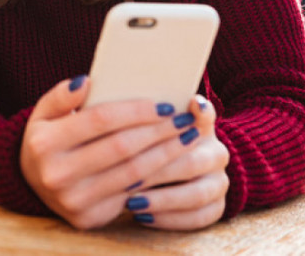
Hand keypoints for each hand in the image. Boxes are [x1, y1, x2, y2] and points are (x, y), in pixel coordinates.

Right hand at [19, 76, 205, 229]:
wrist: (29, 182)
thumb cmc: (46, 138)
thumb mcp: (43, 112)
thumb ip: (61, 95)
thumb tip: (86, 82)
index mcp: (44, 142)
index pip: (100, 120)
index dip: (136, 111)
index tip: (165, 105)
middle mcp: (57, 174)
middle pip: (121, 148)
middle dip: (159, 132)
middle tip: (185, 120)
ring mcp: (73, 200)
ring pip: (132, 174)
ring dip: (166, 155)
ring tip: (187, 139)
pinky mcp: (88, 218)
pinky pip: (131, 195)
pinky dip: (156, 178)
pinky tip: (172, 163)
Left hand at [123, 95, 228, 229]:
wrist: (171, 168)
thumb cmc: (140, 138)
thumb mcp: (134, 119)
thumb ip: (121, 106)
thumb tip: (86, 85)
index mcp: (199, 123)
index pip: (202, 114)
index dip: (195, 114)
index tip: (180, 112)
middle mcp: (217, 151)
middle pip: (192, 161)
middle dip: (156, 171)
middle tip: (126, 178)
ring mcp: (219, 180)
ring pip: (197, 194)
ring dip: (162, 199)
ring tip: (130, 201)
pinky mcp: (216, 206)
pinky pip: (199, 217)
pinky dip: (169, 218)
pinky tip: (142, 216)